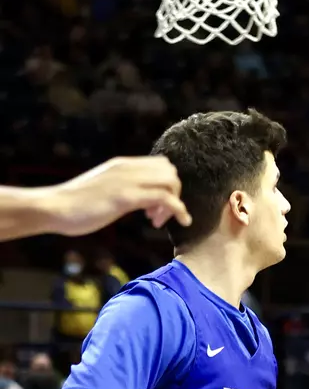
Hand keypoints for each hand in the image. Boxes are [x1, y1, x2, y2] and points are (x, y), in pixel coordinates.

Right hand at [39, 156, 189, 234]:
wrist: (53, 207)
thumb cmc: (75, 203)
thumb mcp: (104, 187)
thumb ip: (121, 186)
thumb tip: (138, 197)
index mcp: (122, 165)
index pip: (161, 164)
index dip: (165, 184)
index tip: (155, 205)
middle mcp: (127, 168)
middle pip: (170, 172)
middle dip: (173, 193)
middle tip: (157, 215)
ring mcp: (127, 181)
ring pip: (171, 182)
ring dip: (173, 203)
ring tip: (156, 221)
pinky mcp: (125, 197)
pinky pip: (164, 198)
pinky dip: (176, 210)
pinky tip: (166, 224)